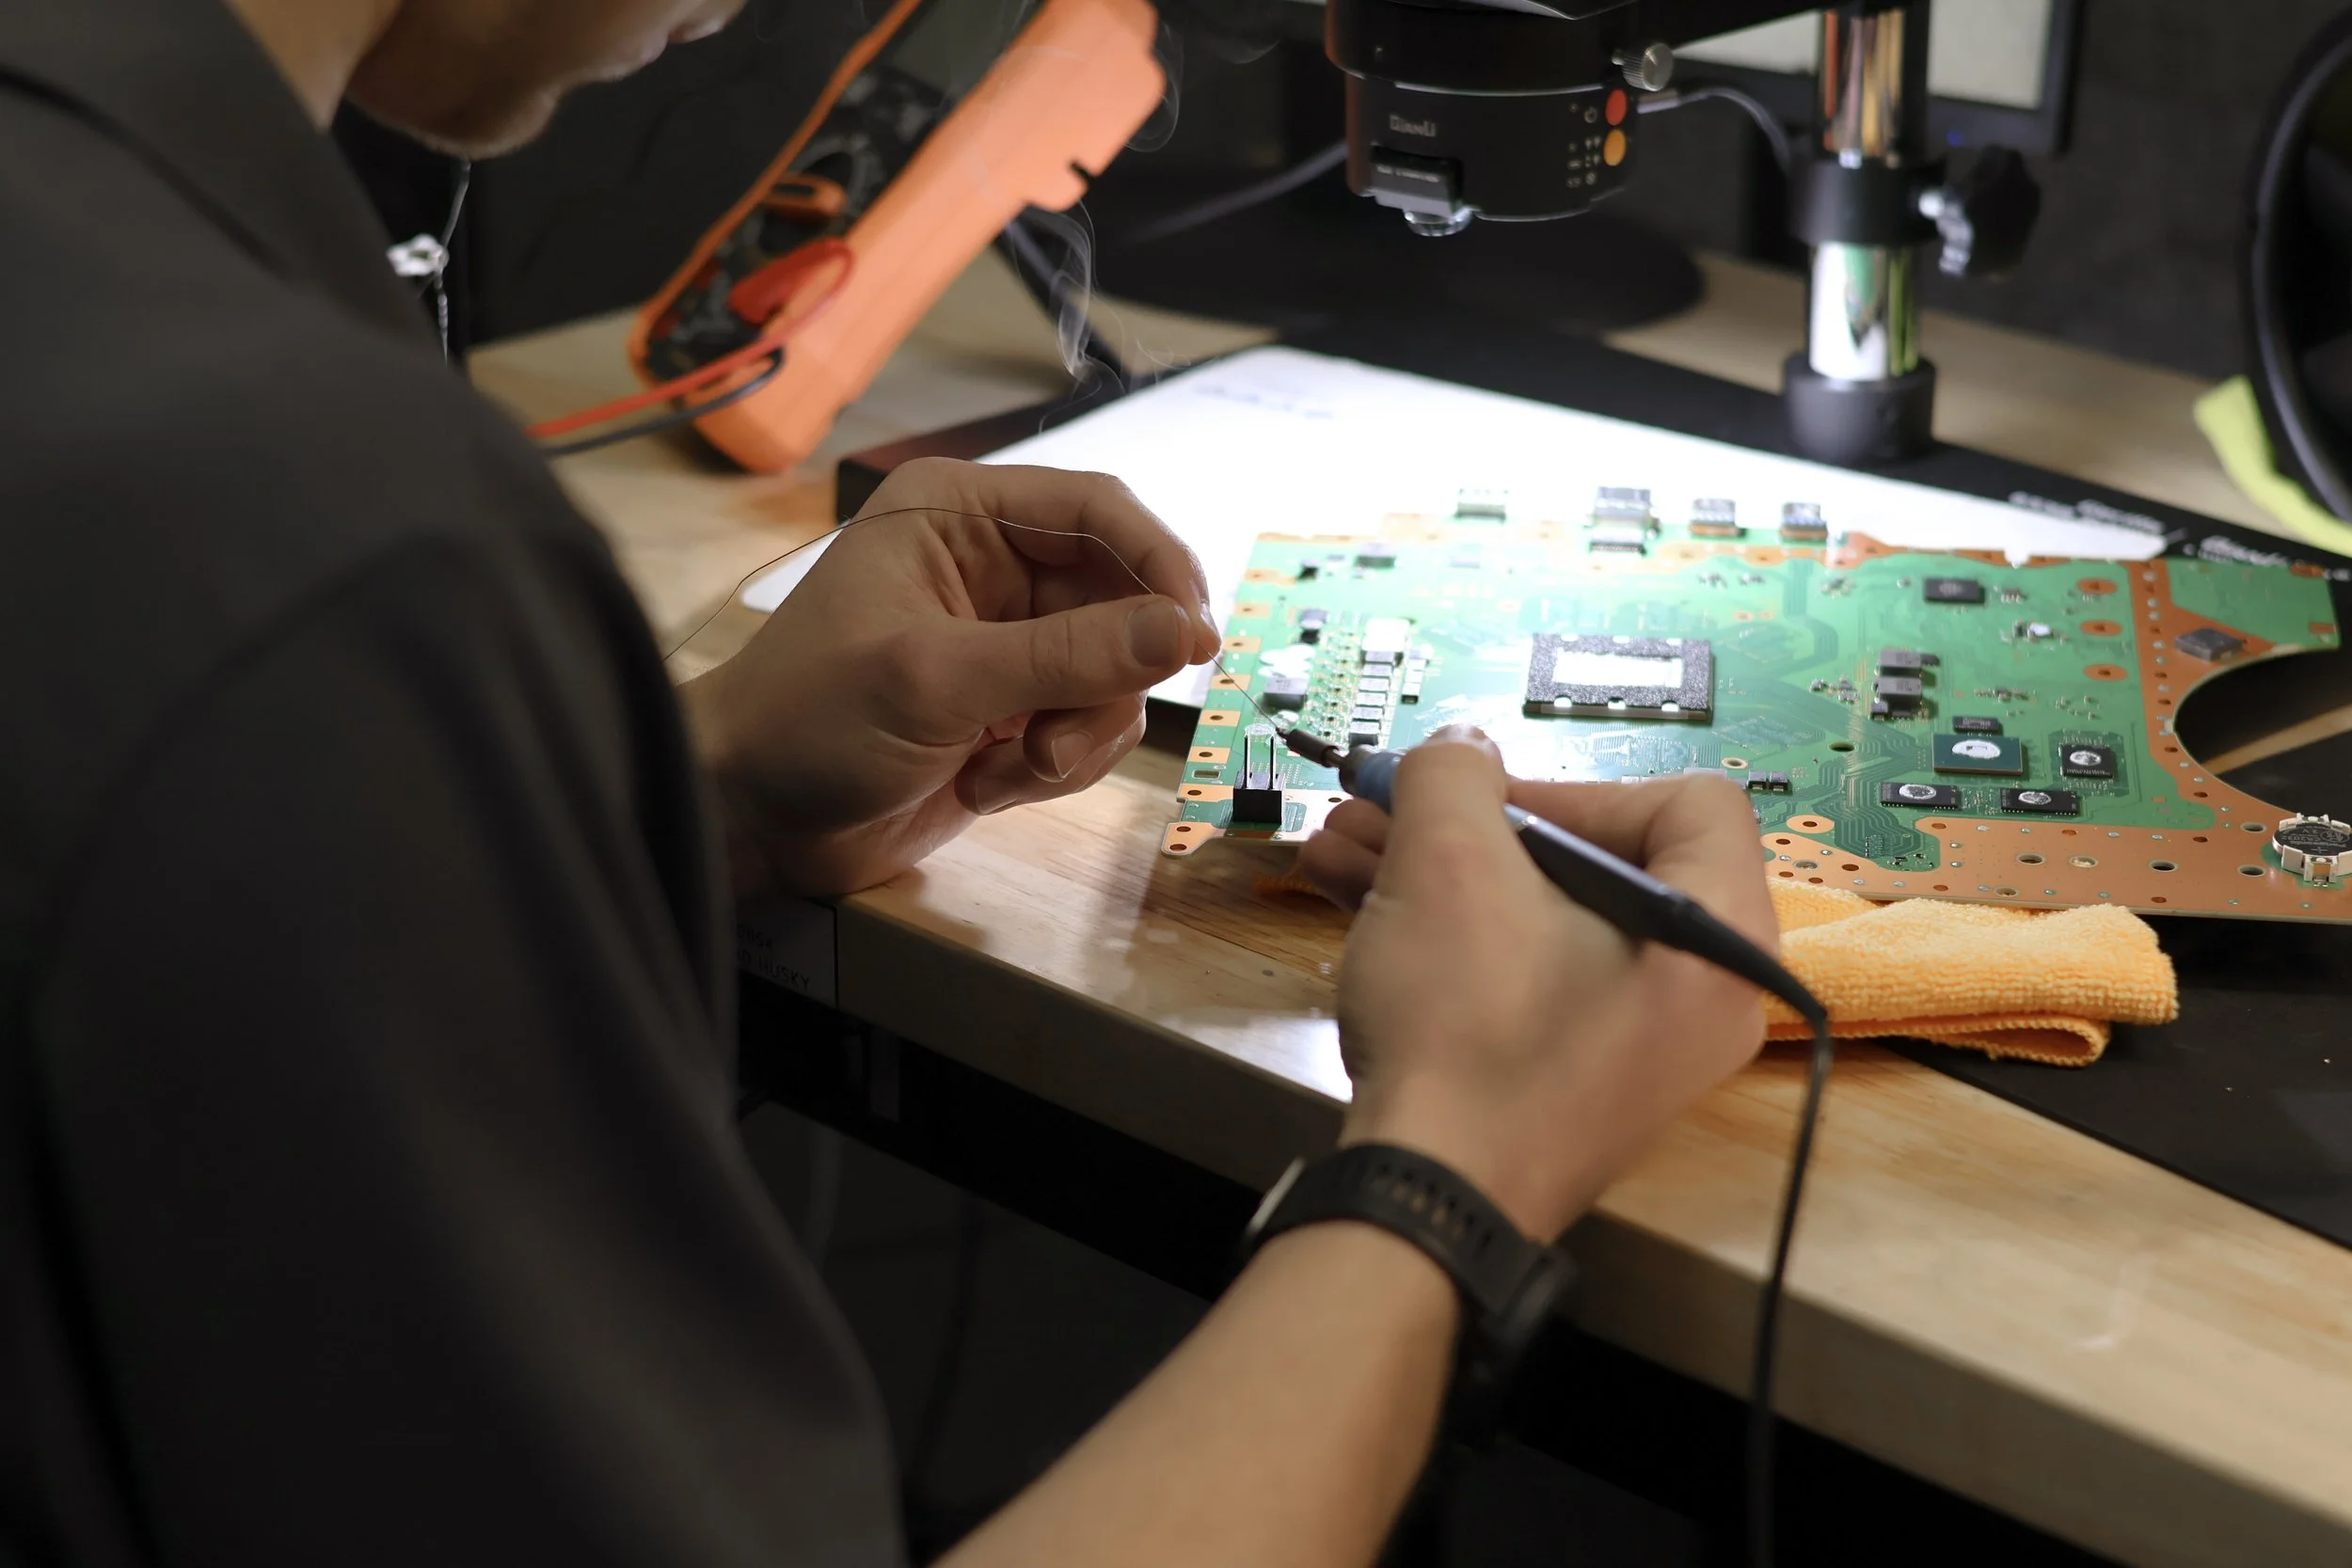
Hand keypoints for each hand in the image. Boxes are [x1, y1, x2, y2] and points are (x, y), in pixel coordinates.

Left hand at [682, 459, 1218, 896]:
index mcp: (958, 513)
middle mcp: (990, 566)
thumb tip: (1183, 633)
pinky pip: (1087, 730)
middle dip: (1107, 678)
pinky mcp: (1011, 712)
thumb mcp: (936, 680)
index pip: (1098, 508)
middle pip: (1122, 598)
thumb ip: (1066, 655)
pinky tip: (982, 784)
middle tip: (1070, 733)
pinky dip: (1050, 768)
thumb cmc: (808, 722)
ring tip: (1013, 765)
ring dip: (1078, 735)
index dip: (1158, 564)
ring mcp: (1004, 643)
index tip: (1195, 636)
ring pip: (1114, 675)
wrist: (750, 821)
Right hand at [1297, 729, 1774, 1239]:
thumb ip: (1456, 774)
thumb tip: (1462, 751)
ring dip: (1442, 870)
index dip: (1574, 781)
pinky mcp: (1579, 1081)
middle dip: (1474, 825)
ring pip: (1547, 918)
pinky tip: (1360, 901)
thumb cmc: (1465, 1033)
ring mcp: (1642, 1047)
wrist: (1427, 1197)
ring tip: (1345, 848)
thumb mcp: (1447, 861)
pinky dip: (1458, 934)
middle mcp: (1703, 996)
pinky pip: (1531, 975)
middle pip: (1601, 859)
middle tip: (1393, 807)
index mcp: (1719, 938)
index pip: (1687, 803)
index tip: (1485, 802)